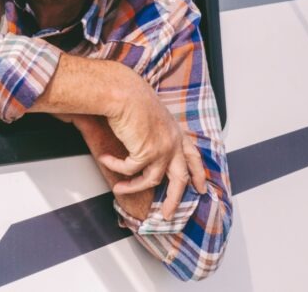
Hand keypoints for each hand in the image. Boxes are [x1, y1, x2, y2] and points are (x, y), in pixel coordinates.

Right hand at [99, 80, 206, 218]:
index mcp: (177, 132)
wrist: (124, 92)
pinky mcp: (147, 153)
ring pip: (152, 180)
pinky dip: (116, 166)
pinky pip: (129, 169)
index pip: (193, 157)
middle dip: (174, 200)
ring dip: (132, 186)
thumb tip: (146, 144)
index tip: (201, 188)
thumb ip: (155, 132)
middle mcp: (174, 142)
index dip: (198, 174)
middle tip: (168, 215)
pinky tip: (106, 159)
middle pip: (179, 179)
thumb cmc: (133, 98)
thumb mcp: (152, 116)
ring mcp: (163, 149)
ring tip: (119, 189)